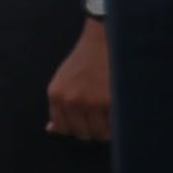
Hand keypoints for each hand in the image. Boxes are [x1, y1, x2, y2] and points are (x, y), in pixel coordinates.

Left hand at [44, 15, 114, 142]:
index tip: (88, 121)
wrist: (106, 38)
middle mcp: (70, 100)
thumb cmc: (87, 60)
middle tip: (105, 117)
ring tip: (114, 114)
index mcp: (56, 95)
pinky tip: (121, 109)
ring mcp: (90, 102)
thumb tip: (50, 130)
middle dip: (94, 130)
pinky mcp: (111, 101)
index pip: (63, 129)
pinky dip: (121, 122)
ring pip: (100, 134)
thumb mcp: (63, 80)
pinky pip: (116, 126)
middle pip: (82, 134)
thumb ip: (58, 105)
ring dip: (109, 129)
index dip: (78, 127)